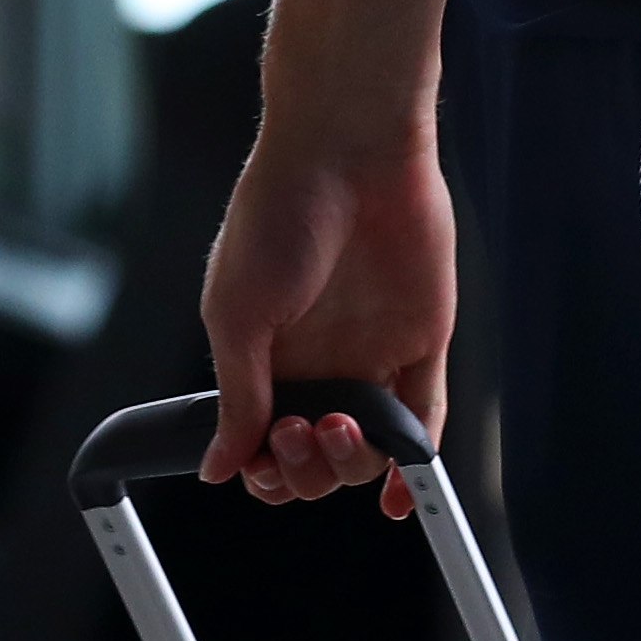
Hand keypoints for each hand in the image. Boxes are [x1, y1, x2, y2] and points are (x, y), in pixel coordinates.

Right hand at [198, 127, 460, 521]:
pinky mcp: (422, 338)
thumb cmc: (278, 211)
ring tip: (337, 427)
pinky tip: (400, 495)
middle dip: (304, 469)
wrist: (348, 146)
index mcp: (267, 354)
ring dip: (349, 465)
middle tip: (296, 433)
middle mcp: (320, 360)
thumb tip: (218, 466)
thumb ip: (237, 396)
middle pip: (316, 455)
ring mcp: (373, 351)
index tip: (261, 464)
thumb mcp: (235, 312)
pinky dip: (414, 463)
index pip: (265, 441)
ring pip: (367, 448)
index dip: (263, 470)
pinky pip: (423, 417)